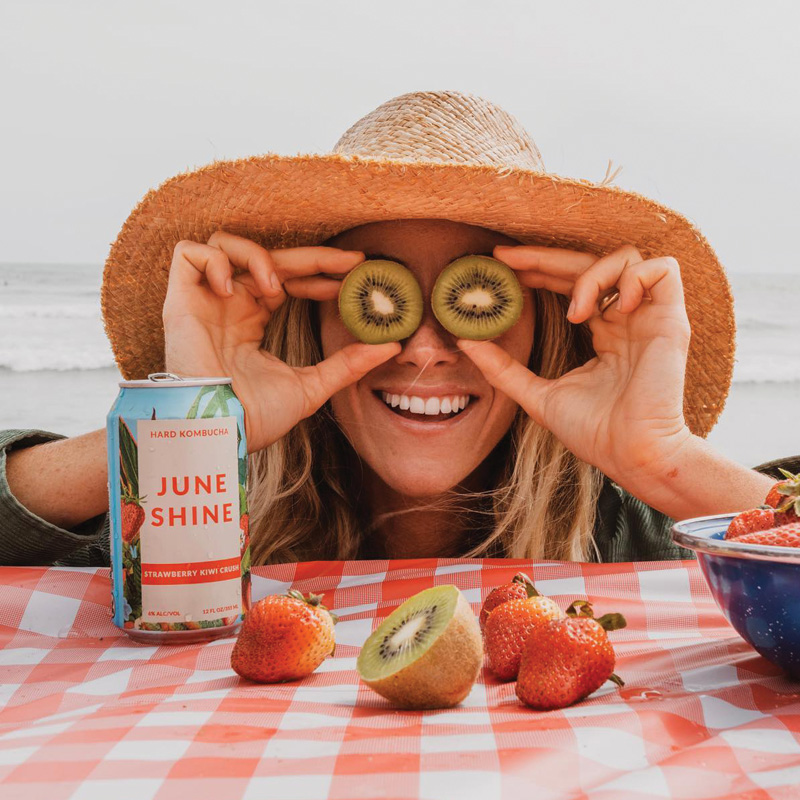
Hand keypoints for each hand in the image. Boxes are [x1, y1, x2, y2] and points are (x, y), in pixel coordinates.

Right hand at [162, 231, 399, 452]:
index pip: (287, 280)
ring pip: (223, 243)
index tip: (354, 274)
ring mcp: (203, 301)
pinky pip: (187, 253)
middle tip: (350, 262)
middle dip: (310, 257)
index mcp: (252, 322)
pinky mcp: (179, 300)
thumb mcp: (311, 386)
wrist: (220, 433)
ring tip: (276, 288)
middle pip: (267, 258)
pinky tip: (233, 290)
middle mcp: (228, 306)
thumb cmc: (257, 417)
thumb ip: (347, 364)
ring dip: (256, 255)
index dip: (319, 272)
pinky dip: (213, 260)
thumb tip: (392, 347)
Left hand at [457, 245, 692, 484]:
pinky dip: (634, 278)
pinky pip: (663, 270)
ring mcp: (649, 317)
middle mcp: (626, 319)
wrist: (632, 455)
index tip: (500, 267)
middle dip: (545, 257)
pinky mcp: (672, 320)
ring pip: (628, 257)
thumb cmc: (594, 432)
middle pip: (588, 263)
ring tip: (575, 312)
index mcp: (602, 332)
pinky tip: (614, 307)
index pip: (569, 284)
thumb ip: (503, 369)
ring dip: (592, 274)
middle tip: (505, 260)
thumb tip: (465, 342)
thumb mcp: (536, 395)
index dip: (538, 269)